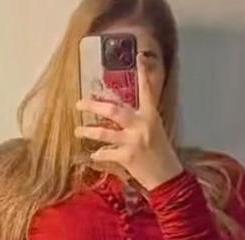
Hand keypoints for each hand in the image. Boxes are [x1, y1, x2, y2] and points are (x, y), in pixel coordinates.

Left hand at [75, 52, 183, 190]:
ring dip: (88, 131)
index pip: (148, 90)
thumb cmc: (161, 154)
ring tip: (77, 130)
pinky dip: (98, 154)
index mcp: (151, 116)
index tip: (138, 57)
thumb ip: (141, 119)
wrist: (167, 177)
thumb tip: (122, 112)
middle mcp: (141, 125)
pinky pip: (106, 153)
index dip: (143, 73)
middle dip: (94, 105)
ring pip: (104, 133)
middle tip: (79, 103)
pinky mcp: (126, 157)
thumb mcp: (155, 131)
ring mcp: (133, 141)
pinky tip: (93, 155)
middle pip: (114, 110)